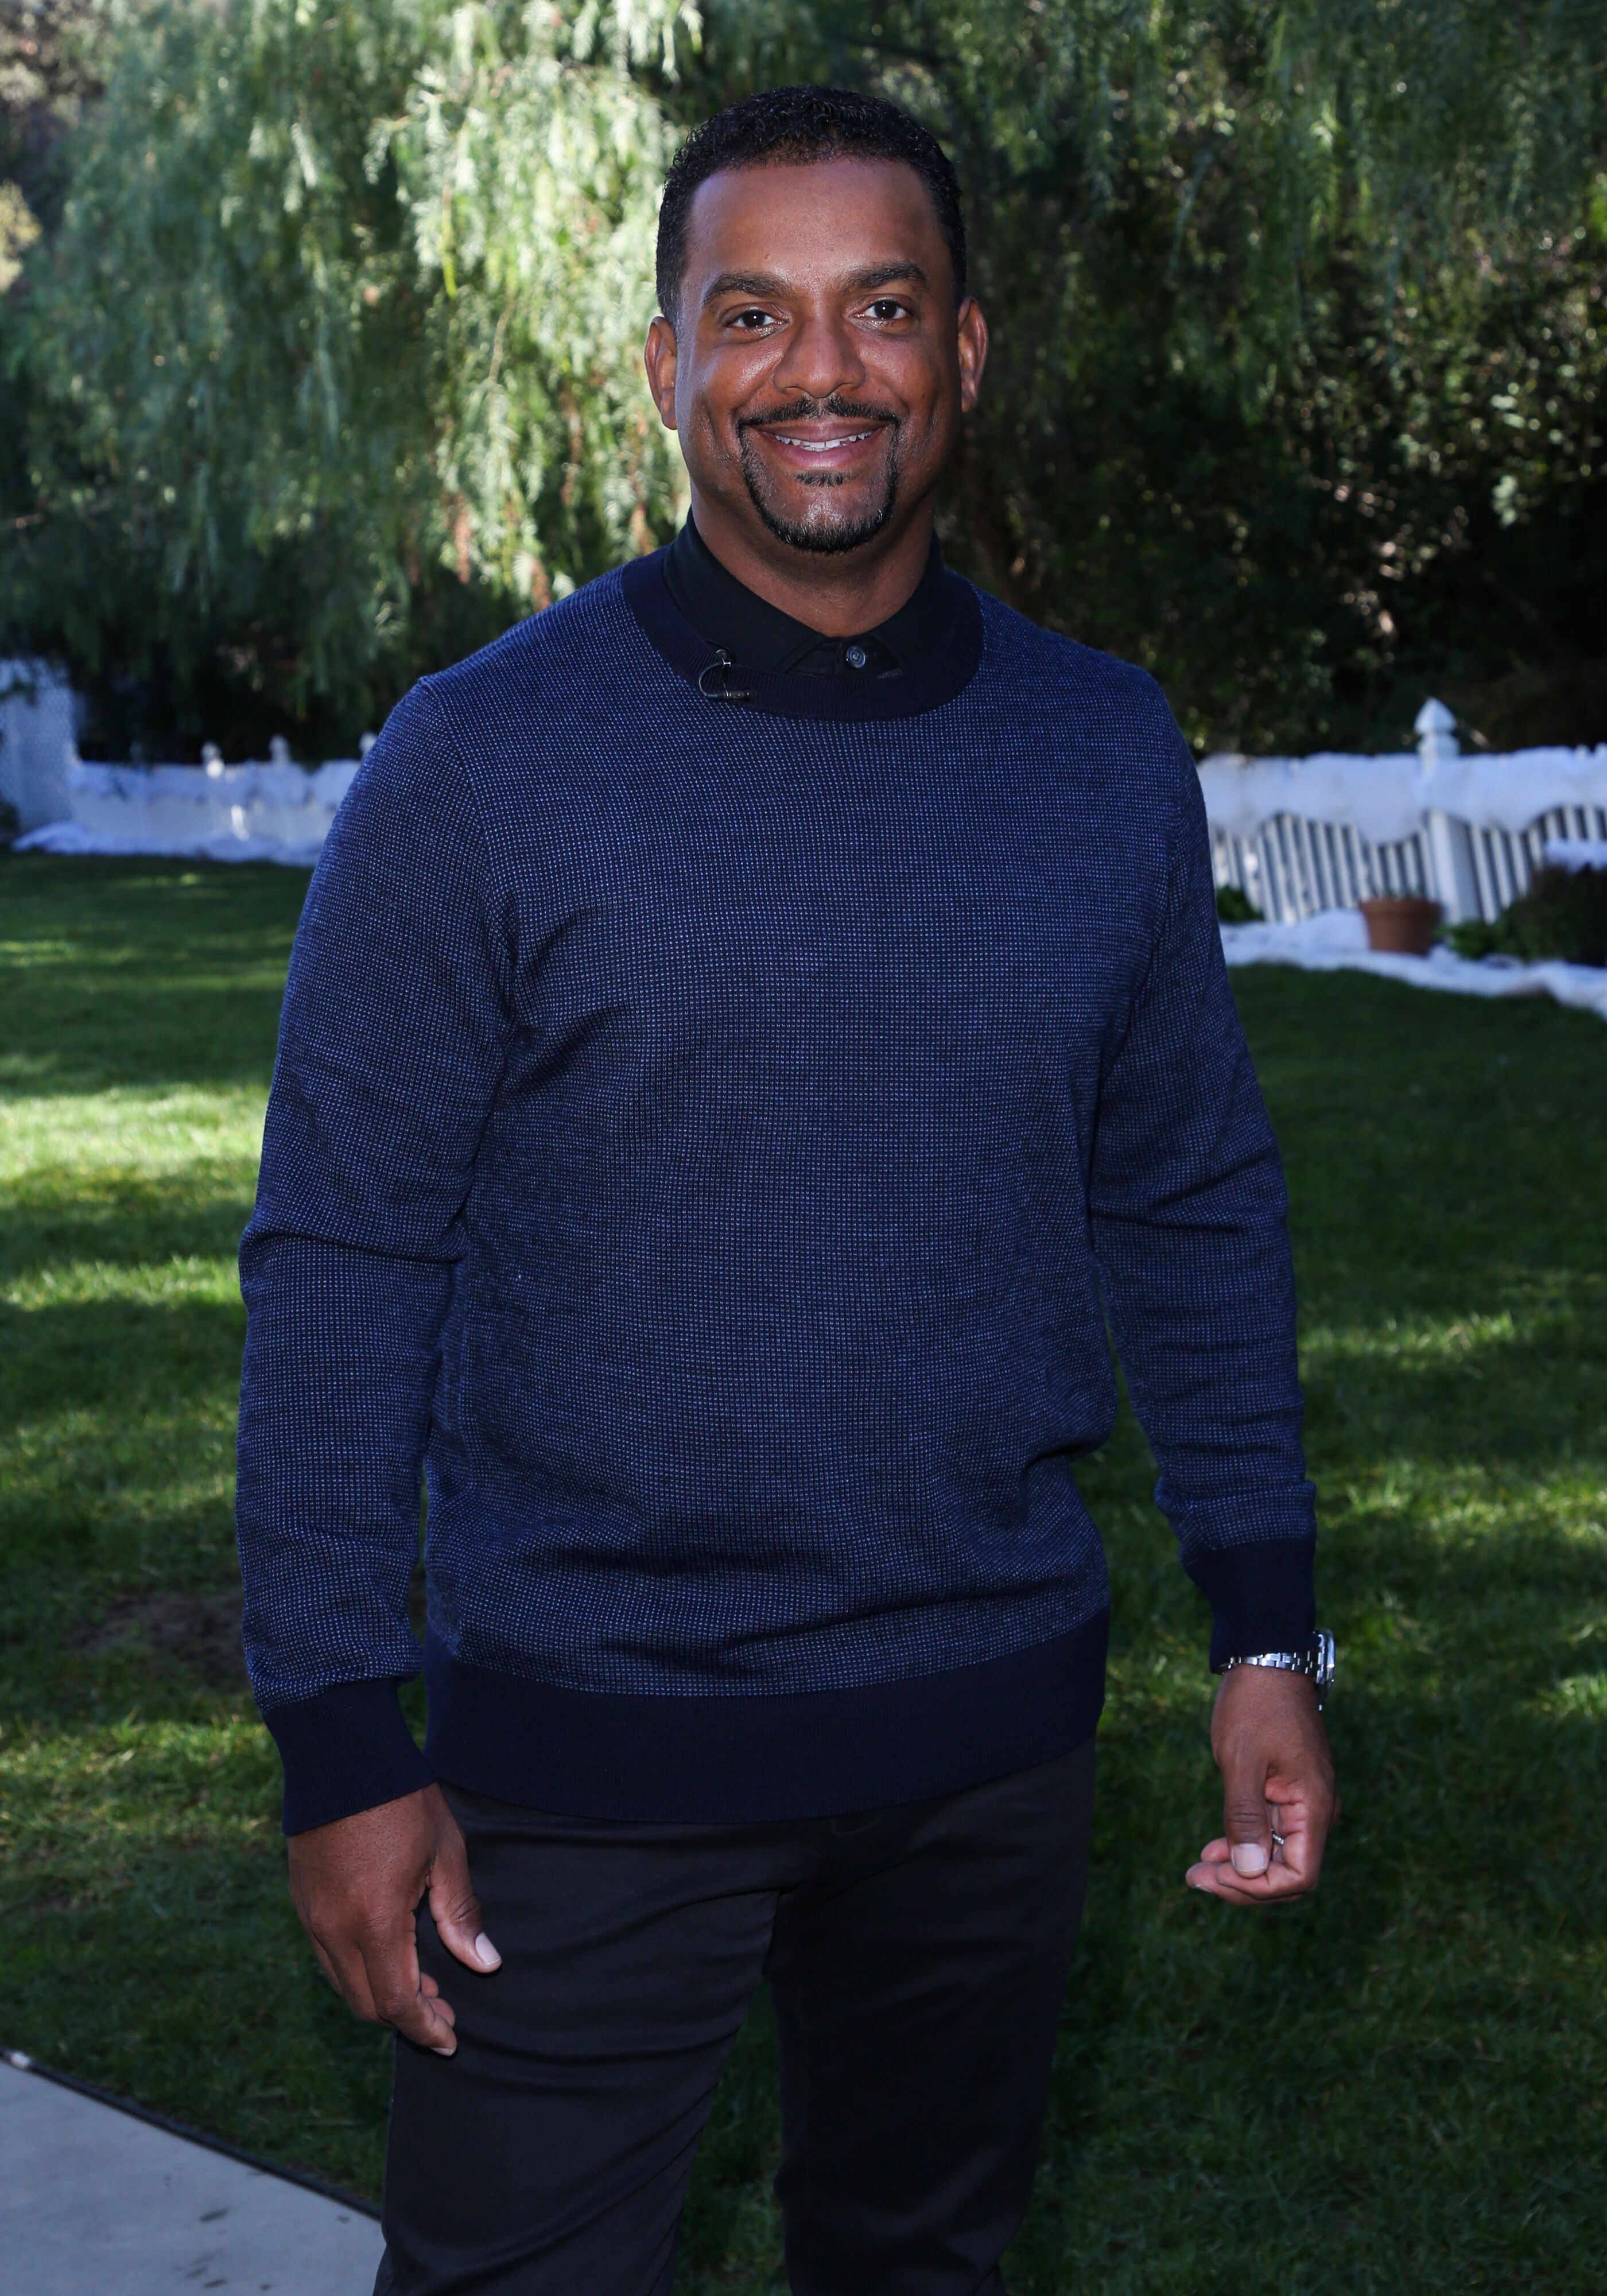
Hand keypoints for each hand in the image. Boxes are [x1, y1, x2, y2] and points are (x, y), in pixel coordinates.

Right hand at [287, 1783, 499, 2053]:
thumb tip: (484, 1965)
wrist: (340, 1753)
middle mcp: (334, 1930)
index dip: (425, 2028)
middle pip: (366, 2004)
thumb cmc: (401, 1800)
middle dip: (406, 2017)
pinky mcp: (301, 1901)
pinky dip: (358, 1969)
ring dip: (380, 1994)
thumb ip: (460, 1915)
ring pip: (343, 1983)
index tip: (450, 2039)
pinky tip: (388, 1953)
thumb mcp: (445, 1853)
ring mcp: (311, 1917)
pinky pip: (327, 1956)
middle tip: (444, 2011)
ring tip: (423, 1985)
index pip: (397, 2002)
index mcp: (374, 1924)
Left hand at [1186, 1664, 1336, 1904]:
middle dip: (1244, 1883)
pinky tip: (1215, 1847)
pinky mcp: (1288, 1790)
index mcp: (1313, 1806)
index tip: (1216, 1876)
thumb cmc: (1255, 1705)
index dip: (1258, 1887)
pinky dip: (1245, 1844)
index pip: (1299, 1875)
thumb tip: (1248, 1870)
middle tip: (1196, 1877)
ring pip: (1278, 1855)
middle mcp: (1316, 1810)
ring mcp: (1303, 1801)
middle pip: (1289, 1872)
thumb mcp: (1241, 1760)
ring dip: (1241, 1867)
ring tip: (1199, 1869)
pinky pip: (1272, 1832)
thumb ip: (1245, 1816)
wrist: (1267, 1658)